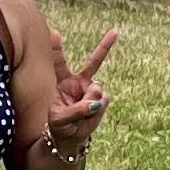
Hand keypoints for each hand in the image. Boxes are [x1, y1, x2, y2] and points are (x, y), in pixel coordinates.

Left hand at [46, 27, 118, 152]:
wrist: (71, 137)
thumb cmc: (60, 125)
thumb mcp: (59, 120)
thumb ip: (75, 110)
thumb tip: (96, 102)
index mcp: (62, 81)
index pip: (59, 63)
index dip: (57, 48)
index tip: (54, 32)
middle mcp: (79, 82)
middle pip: (94, 62)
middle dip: (105, 46)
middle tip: (115, 31)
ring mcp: (92, 90)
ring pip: (96, 90)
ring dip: (88, 104)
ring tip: (79, 115)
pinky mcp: (103, 99)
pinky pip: (102, 101)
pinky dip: (95, 111)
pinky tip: (88, 116)